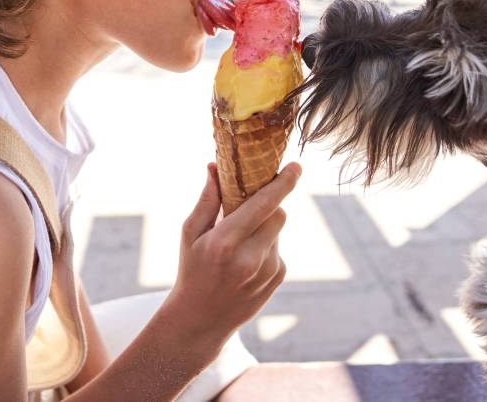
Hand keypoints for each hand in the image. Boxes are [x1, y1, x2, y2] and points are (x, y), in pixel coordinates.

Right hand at [163, 161, 300, 346]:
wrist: (200, 321)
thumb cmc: (192, 270)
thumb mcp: (190, 234)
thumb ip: (207, 200)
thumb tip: (215, 167)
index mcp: (224, 243)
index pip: (263, 205)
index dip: (283, 183)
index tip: (296, 166)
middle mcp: (250, 258)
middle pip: (279, 213)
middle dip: (269, 205)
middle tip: (250, 206)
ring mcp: (267, 271)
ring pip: (278, 230)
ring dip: (264, 227)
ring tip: (239, 244)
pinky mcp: (278, 278)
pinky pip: (278, 247)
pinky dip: (265, 245)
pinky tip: (245, 261)